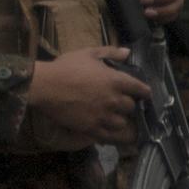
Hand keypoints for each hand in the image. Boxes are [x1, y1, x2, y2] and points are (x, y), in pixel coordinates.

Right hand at [27, 46, 151, 146]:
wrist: (45, 86)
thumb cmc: (66, 67)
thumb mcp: (89, 54)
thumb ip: (111, 52)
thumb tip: (128, 52)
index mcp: (116, 81)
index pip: (141, 90)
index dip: (144, 92)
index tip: (142, 94)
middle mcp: (114, 100)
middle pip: (132, 107)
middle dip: (128, 105)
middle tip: (122, 104)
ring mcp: (103, 116)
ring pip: (123, 123)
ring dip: (120, 120)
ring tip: (114, 117)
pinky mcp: (91, 129)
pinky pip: (108, 137)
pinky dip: (111, 135)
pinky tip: (108, 131)